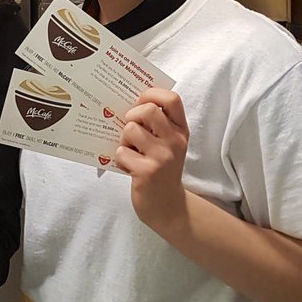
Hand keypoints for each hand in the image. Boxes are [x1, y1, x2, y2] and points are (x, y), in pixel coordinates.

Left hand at [115, 88, 190, 234]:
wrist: (167, 206)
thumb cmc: (161, 168)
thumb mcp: (167, 143)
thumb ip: (157, 124)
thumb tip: (127, 101)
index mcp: (180, 130)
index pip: (172, 99)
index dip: (152, 94)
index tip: (140, 102)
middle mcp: (175, 141)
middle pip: (148, 110)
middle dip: (132, 115)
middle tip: (130, 128)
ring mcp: (162, 157)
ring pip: (131, 129)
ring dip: (124, 140)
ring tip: (130, 151)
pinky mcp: (147, 172)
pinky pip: (121, 152)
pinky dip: (120, 158)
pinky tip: (129, 167)